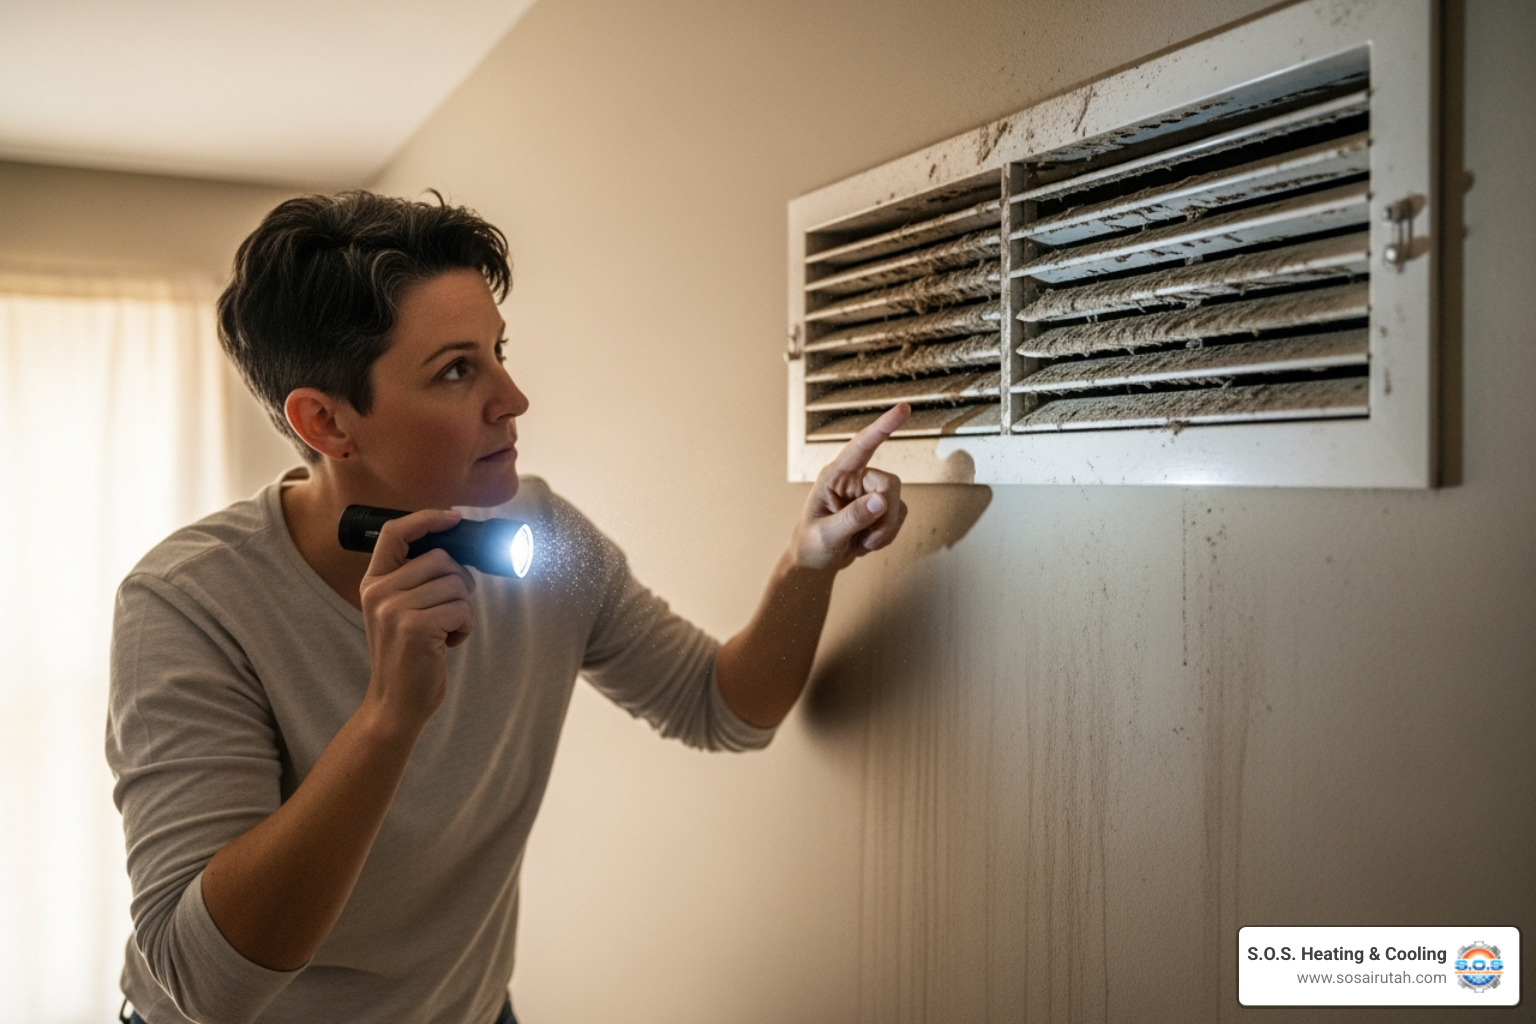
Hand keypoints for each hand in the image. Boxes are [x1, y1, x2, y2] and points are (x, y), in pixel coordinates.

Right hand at [357, 509, 477, 726]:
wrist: (396, 703)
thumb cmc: (408, 655)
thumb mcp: (399, 611)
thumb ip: (415, 581)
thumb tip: (455, 551)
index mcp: (373, 583)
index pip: (395, 533)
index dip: (426, 519)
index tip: (453, 518)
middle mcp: (379, 592)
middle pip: (441, 558)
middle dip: (460, 581)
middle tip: (453, 609)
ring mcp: (394, 609)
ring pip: (456, 584)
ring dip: (464, 608)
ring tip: (446, 630)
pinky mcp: (415, 628)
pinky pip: (461, 609)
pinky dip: (465, 627)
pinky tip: (448, 643)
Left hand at [792, 403, 910, 570]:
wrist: (815, 562)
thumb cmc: (811, 544)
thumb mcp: (826, 534)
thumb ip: (852, 518)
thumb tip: (881, 500)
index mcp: (834, 475)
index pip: (861, 445)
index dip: (883, 427)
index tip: (903, 409)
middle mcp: (853, 479)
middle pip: (889, 483)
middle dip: (885, 516)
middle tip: (870, 539)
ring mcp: (867, 493)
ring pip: (896, 502)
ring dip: (885, 530)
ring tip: (862, 544)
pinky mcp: (878, 507)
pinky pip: (898, 515)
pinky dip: (887, 535)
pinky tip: (867, 543)